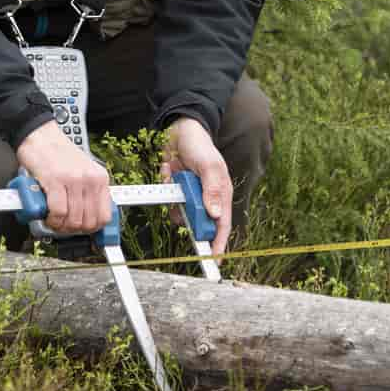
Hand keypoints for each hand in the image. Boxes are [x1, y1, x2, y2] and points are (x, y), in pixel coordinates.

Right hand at [16, 121, 111, 234]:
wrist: (40, 135)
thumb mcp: (82, 171)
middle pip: (89, 222)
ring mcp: (74, 180)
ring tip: (53, 220)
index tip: (82, 230)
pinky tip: (46, 214)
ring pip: (73, 220)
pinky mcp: (55, 181)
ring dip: (60, 226)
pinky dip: (51, 219)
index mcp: (99, 178)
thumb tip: (86, 217)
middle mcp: (90, 179)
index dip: (92, 229)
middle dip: (74, 229)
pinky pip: (58, 212)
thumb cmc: (56, 154)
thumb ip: (87, 193)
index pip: (105, 215)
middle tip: (63, 225)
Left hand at [160, 117, 232, 255]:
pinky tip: (170, 172)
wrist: (179, 129)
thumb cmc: (200, 145)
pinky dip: (167, 190)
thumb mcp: (209, 164)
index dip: (218, 243)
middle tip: (184, 205)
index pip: (221, 224)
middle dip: (191, 219)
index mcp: (221, 193)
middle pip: (200, 223)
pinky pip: (171, 203)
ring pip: (183, 215)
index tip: (213, 261)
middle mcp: (207, 198)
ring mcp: (192, 196)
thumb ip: (212, 188)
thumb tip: (215, 214)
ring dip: (177, 204)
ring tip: (176, 175)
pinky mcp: (178, 191)